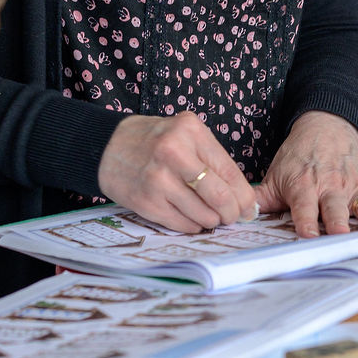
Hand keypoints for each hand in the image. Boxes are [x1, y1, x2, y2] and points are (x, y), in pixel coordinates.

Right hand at [97, 113, 256, 232]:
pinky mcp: (146, 201)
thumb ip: (211, 158)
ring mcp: (158, 179)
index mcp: (190, 131)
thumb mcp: (185, 134)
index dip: (244, 195)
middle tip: (234, 218)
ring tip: (212, 218)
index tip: (250, 207)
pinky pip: (181, 223)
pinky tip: (193, 219)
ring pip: (202, 214)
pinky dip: (193, 225)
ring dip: (213, 221)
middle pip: (219, 196)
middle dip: (232, 213)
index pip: (229, 171)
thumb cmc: (153, 141)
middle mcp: (174, 153)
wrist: (107, 147)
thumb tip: (241, 196)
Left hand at [256, 111, 357, 237]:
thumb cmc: (297, 158)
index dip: (307, 222)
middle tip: (347, 236)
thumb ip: (257, 198)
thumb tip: (234, 217)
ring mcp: (356, 188)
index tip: (309, 237)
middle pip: (338, 209)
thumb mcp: (273, 175)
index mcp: (306, 187)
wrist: (325, 126)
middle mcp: (333, 188)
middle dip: (342, 223)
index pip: (305, 209)